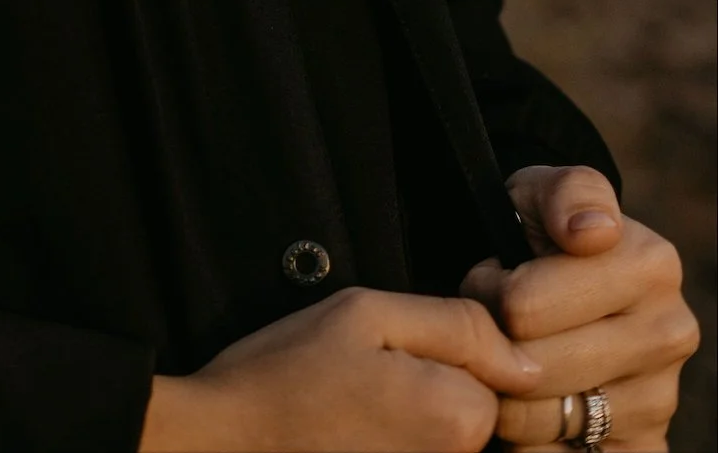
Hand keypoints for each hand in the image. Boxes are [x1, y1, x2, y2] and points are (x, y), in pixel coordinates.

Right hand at [137, 286, 542, 450]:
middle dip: (443, 387)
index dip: (456, 347)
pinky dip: (397, 442)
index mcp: (457, 416)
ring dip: (420, 420)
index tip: (401, 345)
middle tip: (375, 378)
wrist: (229, 444)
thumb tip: (524, 355)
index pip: (503, 370)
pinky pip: (424, 452)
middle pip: (483, 413)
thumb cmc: (290, 373)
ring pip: (455, 439)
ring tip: (362, 411)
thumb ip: (455, 324)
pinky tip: (358, 436)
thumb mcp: (365, 314)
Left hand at [461, 165, 699, 450]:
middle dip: (491, 348)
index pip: (524, 307)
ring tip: (501, 361)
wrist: (562, 281)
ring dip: (504, 399)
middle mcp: (669, 334)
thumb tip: (593, 232)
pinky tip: (521, 419)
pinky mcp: (645, 447)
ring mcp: (661, 398)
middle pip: (535, 372)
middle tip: (485, 325)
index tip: (487, 278)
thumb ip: (564, 194)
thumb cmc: (544, 230)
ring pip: (546, 424)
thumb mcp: (541, 190)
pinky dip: (531, 448)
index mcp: (652, 265)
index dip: (487, 292)